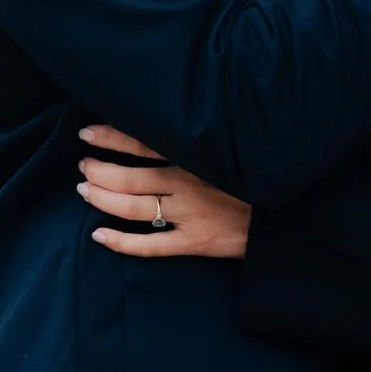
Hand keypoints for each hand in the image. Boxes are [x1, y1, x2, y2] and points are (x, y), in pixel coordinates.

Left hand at [79, 126, 250, 259]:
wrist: (287, 215)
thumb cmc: (257, 177)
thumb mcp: (230, 148)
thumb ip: (199, 141)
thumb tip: (164, 126)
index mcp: (195, 158)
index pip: (143, 144)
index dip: (111, 138)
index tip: (87, 132)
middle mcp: (187, 185)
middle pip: (130, 178)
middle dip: (99, 171)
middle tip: (83, 167)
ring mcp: (189, 216)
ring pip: (133, 209)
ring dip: (103, 199)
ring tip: (85, 191)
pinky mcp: (195, 242)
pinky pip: (150, 246)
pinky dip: (121, 242)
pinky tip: (99, 236)